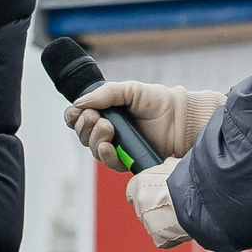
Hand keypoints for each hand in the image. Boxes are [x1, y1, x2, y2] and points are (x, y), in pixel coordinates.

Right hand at [64, 83, 225, 169]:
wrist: (178, 117)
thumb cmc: (156, 101)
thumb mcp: (129, 90)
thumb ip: (105, 93)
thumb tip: (79, 103)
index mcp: (105, 112)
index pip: (78, 118)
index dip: (73, 117)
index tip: (78, 112)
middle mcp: (107, 130)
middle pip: (82, 134)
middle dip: (85, 126)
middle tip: (99, 118)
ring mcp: (117, 146)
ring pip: (93, 149)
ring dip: (95, 139)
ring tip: (108, 128)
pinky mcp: (127, 160)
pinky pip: (109, 162)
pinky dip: (105, 154)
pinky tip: (108, 146)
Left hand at [127, 158, 189, 248]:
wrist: (201, 197)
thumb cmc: (190, 179)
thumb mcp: (175, 166)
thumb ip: (165, 170)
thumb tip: (168, 169)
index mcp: (140, 182)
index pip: (133, 189)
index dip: (146, 191)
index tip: (155, 192)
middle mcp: (140, 202)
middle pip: (143, 208)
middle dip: (156, 208)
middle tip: (172, 204)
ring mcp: (148, 221)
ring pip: (153, 224)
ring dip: (164, 223)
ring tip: (182, 215)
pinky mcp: (158, 237)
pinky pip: (163, 239)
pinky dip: (172, 237)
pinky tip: (183, 227)